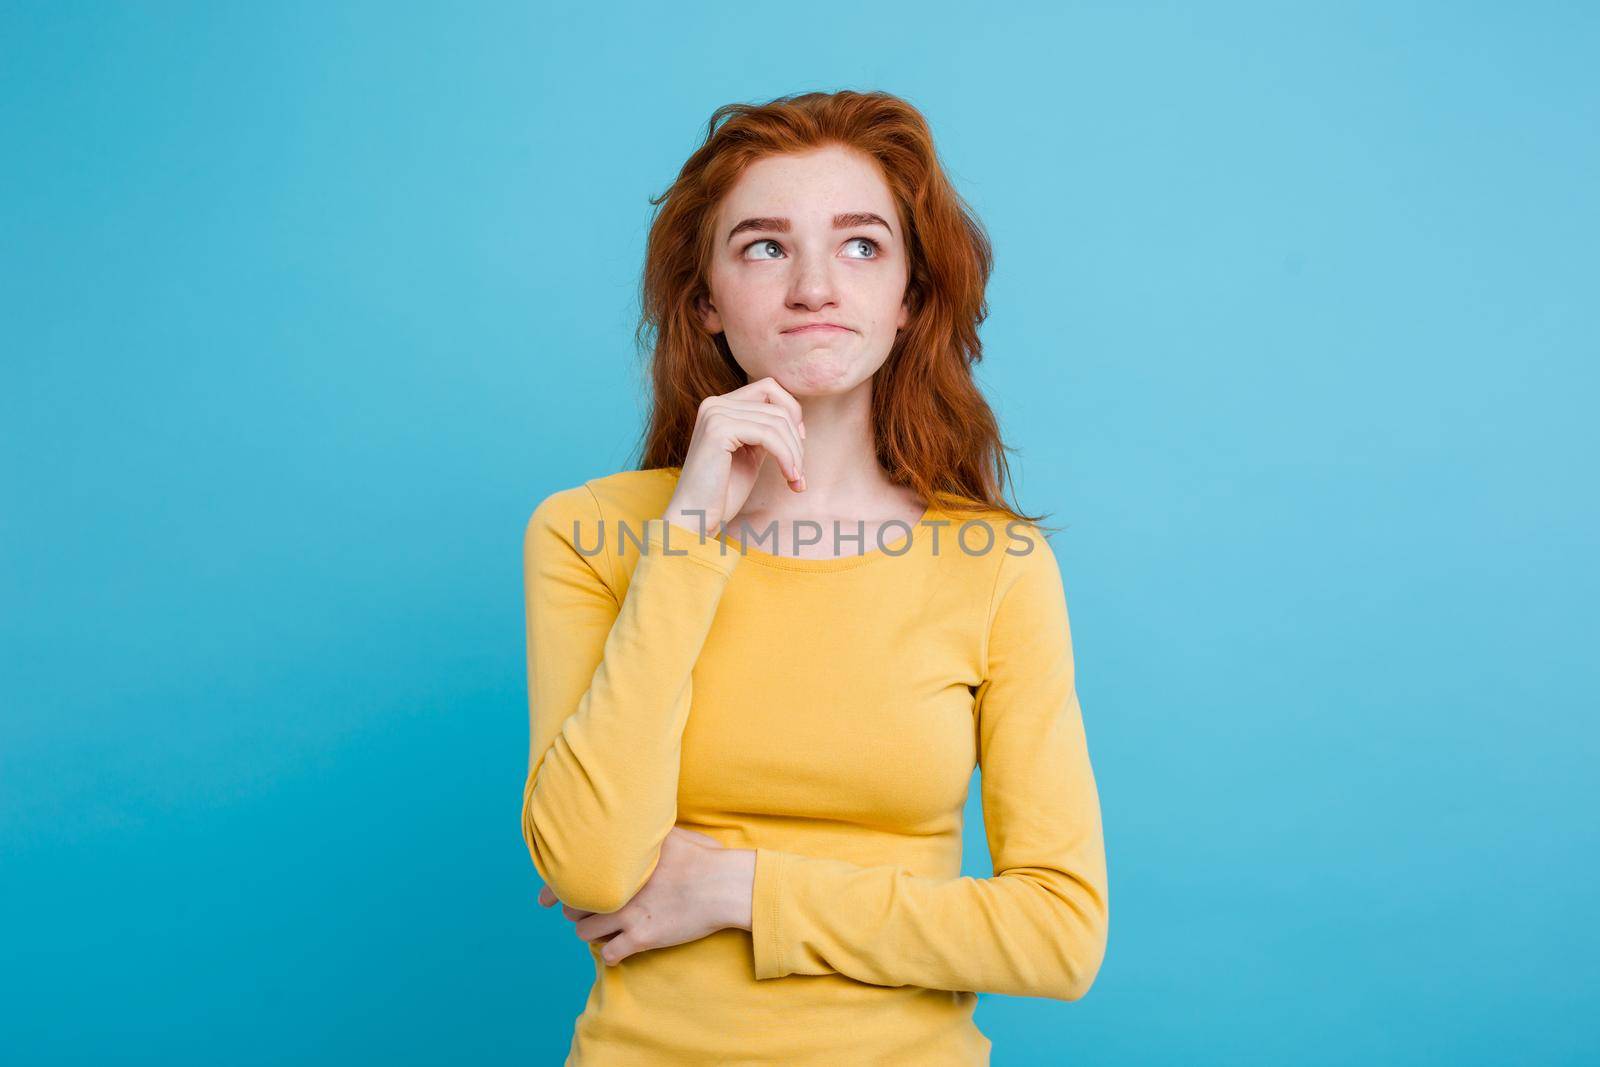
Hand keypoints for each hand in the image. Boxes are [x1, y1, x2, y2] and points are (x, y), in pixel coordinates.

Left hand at [536, 827, 756, 965]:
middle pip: (574, 907)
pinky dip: (611, 953)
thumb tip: (634, 821)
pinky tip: (620, 948)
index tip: (543, 898)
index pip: (571, 875)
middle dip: (579, 910)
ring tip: (606, 928)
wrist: (725, 885)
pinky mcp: (641, 938)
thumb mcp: (670, 833)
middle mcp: (617, 887)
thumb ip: (644, 833)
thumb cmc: (704, 857)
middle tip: (590, 911)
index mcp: (620, 861)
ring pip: (585, 933)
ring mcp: (627, 914)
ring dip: (592, 932)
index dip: (552, 888)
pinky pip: (609, 954)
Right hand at [663, 376, 806, 537]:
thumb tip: (798, 418)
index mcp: (720, 406)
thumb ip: (766, 431)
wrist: (695, 517)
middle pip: (777, 405)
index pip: (769, 388)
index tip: (798, 446)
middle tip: (799, 471)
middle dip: (796, 439)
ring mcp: (714, 414)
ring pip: (777, 421)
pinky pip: (768, 435)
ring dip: (794, 453)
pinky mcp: (718, 430)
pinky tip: (789, 477)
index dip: (792, 413)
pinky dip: (786, 456)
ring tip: (796, 480)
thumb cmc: (723, 492)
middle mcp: (714, 404)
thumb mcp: (750, 453)